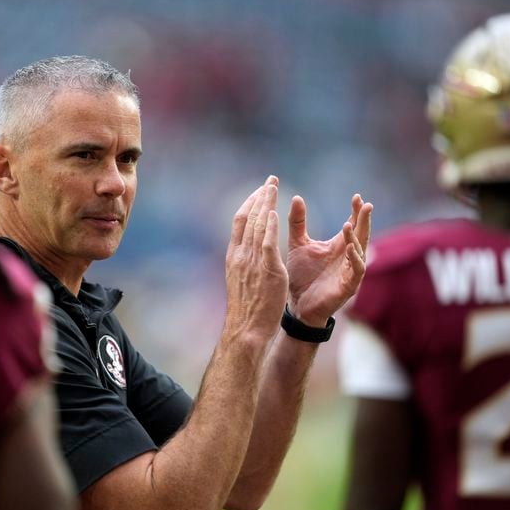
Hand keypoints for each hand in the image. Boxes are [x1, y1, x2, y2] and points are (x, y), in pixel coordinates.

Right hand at [223, 176, 288, 345]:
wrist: (246, 329)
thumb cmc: (247, 309)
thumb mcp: (241, 280)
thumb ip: (246, 262)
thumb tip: (250, 251)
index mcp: (234, 256)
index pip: (240, 222)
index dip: (250, 203)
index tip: (260, 190)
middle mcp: (241, 255)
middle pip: (248, 218)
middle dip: (260, 196)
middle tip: (271, 180)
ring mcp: (252, 262)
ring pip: (257, 226)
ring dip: (266, 204)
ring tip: (273, 186)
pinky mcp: (267, 271)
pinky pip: (267, 243)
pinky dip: (269, 226)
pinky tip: (274, 212)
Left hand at [286, 193, 371, 326]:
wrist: (296, 305)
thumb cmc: (301, 275)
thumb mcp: (298, 244)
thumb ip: (297, 222)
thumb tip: (296, 197)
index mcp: (338, 246)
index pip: (353, 225)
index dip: (356, 212)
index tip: (357, 197)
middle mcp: (347, 256)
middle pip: (361, 234)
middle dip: (364, 220)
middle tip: (366, 204)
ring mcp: (349, 271)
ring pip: (359, 251)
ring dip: (355, 237)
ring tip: (349, 224)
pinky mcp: (348, 286)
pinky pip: (356, 270)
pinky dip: (355, 258)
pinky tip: (350, 247)